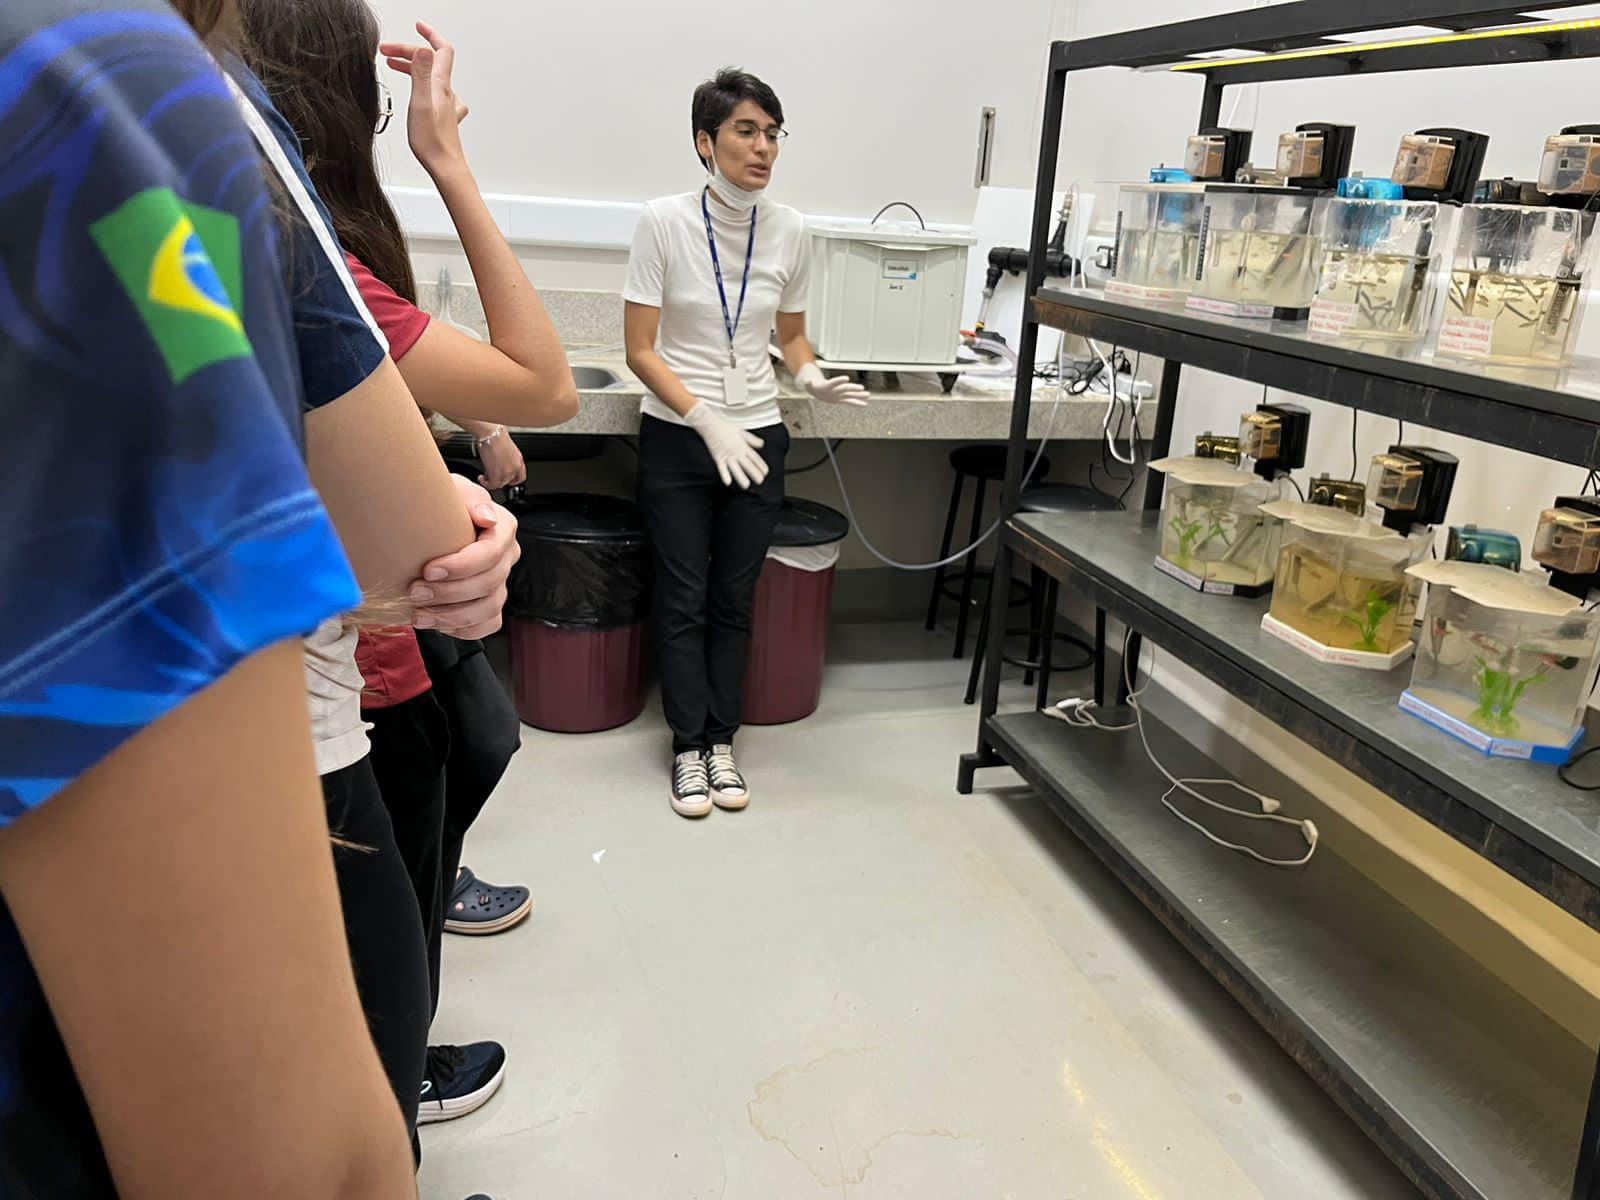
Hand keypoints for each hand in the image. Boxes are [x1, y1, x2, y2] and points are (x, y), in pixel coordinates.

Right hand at [380, 21, 469, 177]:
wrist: (445, 167)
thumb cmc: (432, 141)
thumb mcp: (421, 103)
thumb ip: (422, 74)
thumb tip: (425, 49)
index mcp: (440, 86)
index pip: (441, 49)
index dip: (430, 33)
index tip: (417, 25)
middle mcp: (446, 93)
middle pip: (430, 61)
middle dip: (407, 51)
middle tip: (387, 52)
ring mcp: (446, 105)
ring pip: (429, 76)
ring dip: (411, 66)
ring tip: (393, 65)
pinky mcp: (444, 117)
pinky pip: (433, 93)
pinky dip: (421, 84)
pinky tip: (418, 92)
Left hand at [407, 475, 519, 638]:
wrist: (430, 521)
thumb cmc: (440, 504)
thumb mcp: (451, 489)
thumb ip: (469, 498)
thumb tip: (486, 517)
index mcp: (503, 528)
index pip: (491, 553)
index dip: (461, 566)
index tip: (429, 570)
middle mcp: (506, 557)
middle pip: (489, 584)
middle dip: (450, 593)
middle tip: (416, 591)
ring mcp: (500, 583)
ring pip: (488, 608)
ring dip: (451, 615)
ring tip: (420, 612)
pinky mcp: (490, 604)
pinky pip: (487, 625)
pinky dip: (463, 629)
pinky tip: (438, 622)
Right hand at [475, 428, 525, 489]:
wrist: (490, 434)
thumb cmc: (496, 436)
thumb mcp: (507, 450)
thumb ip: (507, 460)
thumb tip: (500, 465)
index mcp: (519, 461)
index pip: (520, 478)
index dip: (512, 480)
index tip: (507, 480)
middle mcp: (515, 467)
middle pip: (509, 481)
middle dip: (499, 479)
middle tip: (491, 475)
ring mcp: (507, 472)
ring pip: (500, 484)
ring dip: (491, 482)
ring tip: (485, 477)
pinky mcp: (496, 475)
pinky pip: (492, 485)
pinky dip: (486, 483)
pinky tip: (481, 478)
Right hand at [683, 402, 767, 489]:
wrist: (710, 424)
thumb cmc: (724, 427)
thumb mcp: (741, 431)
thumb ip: (752, 439)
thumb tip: (761, 444)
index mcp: (743, 446)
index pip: (754, 457)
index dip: (761, 465)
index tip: (765, 472)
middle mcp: (736, 452)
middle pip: (747, 464)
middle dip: (754, 473)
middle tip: (760, 481)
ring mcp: (727, 455)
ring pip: (736, 469)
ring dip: (741, 477)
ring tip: (746, 485)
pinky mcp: (718, 457)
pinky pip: (722, 468)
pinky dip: (725, 475)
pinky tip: (728, 482)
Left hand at [795, 361, 869, 406]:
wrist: (818, 389)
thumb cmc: (814, 387)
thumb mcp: (809, 385)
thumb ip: (808, 383)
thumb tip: (806, 381)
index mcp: (829, 385)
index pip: (835, 382)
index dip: (840, 380)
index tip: (846, 378)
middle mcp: (836, 389)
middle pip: (845, 388)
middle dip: (853, 388)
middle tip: (861, 388)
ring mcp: (840, 393)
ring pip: (850, 394)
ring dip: (859, 395)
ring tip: (868, 394)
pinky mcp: (841, 399)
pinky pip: (850, 401)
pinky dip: (857, 403)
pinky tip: (864, 404)